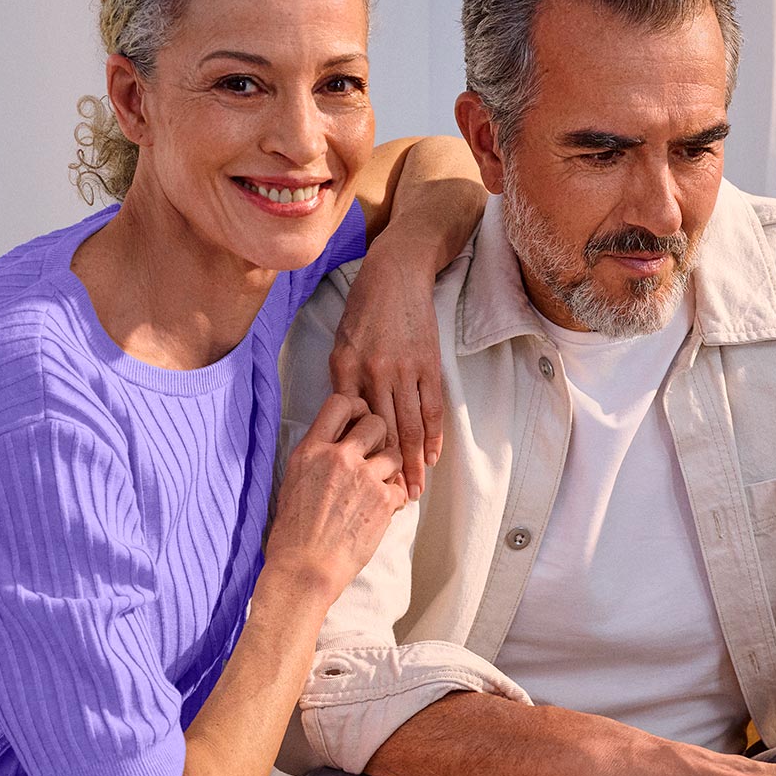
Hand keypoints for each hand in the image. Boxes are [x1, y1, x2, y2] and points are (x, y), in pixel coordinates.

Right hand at [266, 394, 406, 601]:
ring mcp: (363, 477)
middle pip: (375, 422)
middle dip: (380, 437)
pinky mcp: (383, 500)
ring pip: (394, 453)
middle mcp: (338, 457)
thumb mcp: (294, 482)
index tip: (360, 419)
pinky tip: (381, 511)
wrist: (305, 568)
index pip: (339, 403)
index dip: (356, 407)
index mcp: (311, 450)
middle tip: (374, 456)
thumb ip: (317, 457)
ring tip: (377, 487)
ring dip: (390, 469)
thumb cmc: (293, 533)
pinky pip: (401, 488)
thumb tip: (337, 443)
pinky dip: (396, 499)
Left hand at [329, 258, 443, 503]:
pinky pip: (432, 408)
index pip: (353, 425)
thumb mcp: (340, 343)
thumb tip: (346, 422)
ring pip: (410, 427)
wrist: (396, 275)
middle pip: (384, 433)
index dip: (359, 457)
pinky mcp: (428, 364)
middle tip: (396, 501)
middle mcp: (373, 372)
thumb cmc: (364, 310)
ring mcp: (404, 369)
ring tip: (417, 489)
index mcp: (346, 369)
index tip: (361, 482)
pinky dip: (434, 436)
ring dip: (415, 462)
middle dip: (390, 471)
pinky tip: (433, 457)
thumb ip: (343, 382)